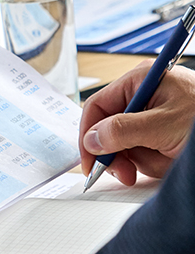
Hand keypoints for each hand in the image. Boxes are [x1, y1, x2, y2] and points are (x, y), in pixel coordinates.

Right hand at [79, 62, 194, 184]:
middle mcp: (143, 96)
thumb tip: (92, 139)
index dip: (89, 135)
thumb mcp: (163, 126)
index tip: (90, 161)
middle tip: (124, 172)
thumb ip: (122, 131)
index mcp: (140, 81)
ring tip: (158, 165)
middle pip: (108, 128)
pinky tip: (165, 163)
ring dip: (138, 160)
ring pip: (124, 144)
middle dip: (116, 153)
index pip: (97, 107)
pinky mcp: (161, 133)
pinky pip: (142, 152)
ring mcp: (152, 116)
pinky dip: (150, 163)